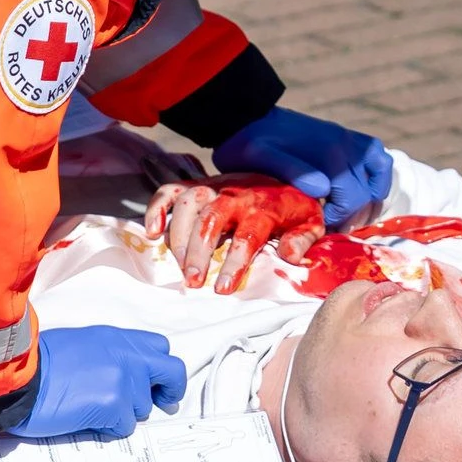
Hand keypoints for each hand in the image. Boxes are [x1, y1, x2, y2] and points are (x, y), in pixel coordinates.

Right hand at [5, 326, 188, 439]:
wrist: (17, 376)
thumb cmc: (38, 363)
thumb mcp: (80, 344)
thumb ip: (109, 355)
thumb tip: (125, 375)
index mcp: (117, 338)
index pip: (160, 347)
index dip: (160, 368)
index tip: (154, 383)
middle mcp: (126, 354)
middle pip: (173, 372)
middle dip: (170, 391)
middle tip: (161, 403)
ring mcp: (123, 379)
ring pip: (143, 407)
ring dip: (123, 413)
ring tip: (92, 408)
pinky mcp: (113, 403)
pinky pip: (125, 426)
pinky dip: (108, 428)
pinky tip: (85, 419)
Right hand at [146, 176, 325, 291]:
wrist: (282, 172)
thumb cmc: (293, 206)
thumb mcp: (311, 222)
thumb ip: (303, 239)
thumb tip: (291, 257)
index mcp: (264, 207)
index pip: (247, 235)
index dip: (234, 262)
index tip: (222, 288)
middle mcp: (235, 195)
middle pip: (211, 220)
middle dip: (198, 251)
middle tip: (193, 281)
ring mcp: (213, 187)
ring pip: (189, 205)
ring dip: (178, 236)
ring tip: (179, 267)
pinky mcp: (198, 185)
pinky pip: (171, 191)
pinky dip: (157, 207)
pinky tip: (151, 232)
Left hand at [215, 107, 393, 226]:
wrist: (246, 116)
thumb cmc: (248, 143)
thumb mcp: (261, 157)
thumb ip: (292, 171)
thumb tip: (324, 190)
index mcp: (328, 155)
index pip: (353, 199)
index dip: (340, 219)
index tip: (319, 225)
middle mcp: (345, 145)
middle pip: (368, 193)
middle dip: (352, 214)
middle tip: (329, 224)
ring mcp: (348, 139)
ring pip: (381, 175)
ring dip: (369, 198)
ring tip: (345, 211)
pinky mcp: (345, 137)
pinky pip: (378, 157)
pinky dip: (377, 176)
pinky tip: (360, 189)